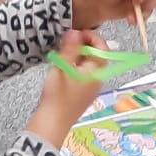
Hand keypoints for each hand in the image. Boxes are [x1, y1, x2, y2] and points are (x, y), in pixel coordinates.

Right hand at [31, 29, 109, 143]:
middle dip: (82, 46)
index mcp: (96, 71)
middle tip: (67, 44)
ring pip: (88, 65)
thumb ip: (70, 48)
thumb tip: (76, 32)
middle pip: (96, 55)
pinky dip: (75, 67)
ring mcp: (91, 88)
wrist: (52, 122)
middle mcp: (98, 79)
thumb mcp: (62, 66)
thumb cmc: (57, 96)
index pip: (102, 47)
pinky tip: (63, 69)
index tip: (77, 33)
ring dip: (77, 56)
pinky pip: (83, 74)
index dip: (91, 36)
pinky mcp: (83, 94)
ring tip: (62, 56)